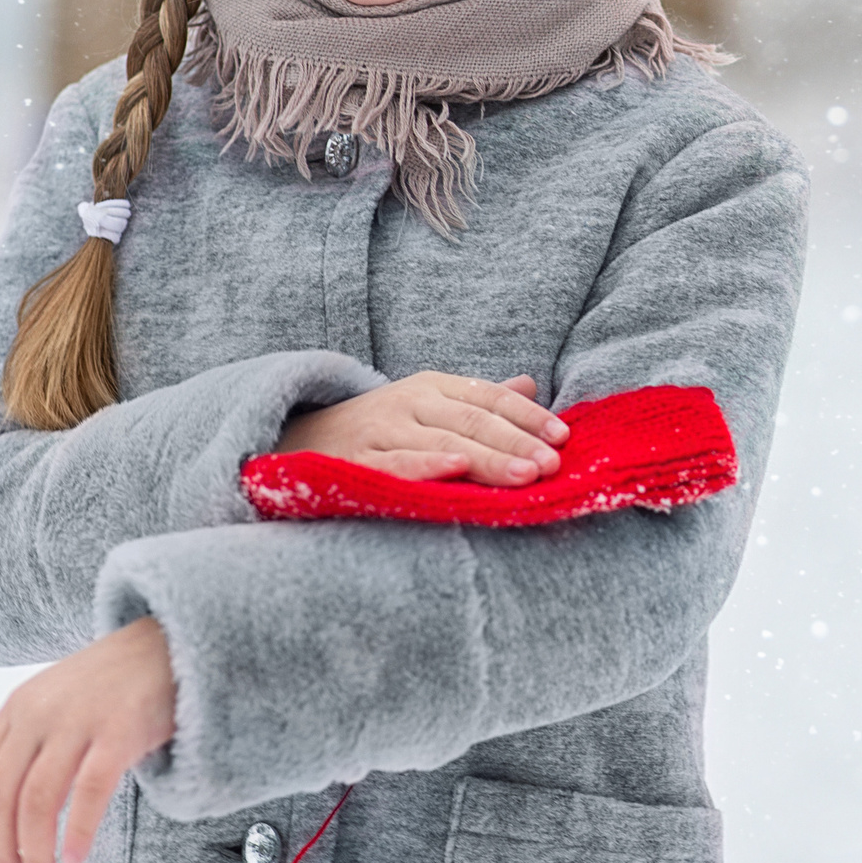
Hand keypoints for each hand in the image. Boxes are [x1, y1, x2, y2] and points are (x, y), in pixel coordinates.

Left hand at [0, 617, 175, 862]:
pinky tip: (76, 858)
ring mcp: (79, 720)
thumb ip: (30, 740)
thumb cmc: (117, 682)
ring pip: (39, 802)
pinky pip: (89, 794)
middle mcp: (39, 712)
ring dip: (36, 853)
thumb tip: (8, 811)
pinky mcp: (120, 730)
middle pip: (1, 796)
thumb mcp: (58, 699)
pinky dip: (78, 833)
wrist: (172, 642)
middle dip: (0, 850)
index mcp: (18, 706)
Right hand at [277, 372, 566, 485]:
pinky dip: (425, 467)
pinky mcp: (356, 459)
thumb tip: (531, 386)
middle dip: (517, 443)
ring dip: (487, 459)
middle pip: (474, 421)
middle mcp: (411, 401)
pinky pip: (396, 464)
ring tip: (524, 476)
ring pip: (443, 442)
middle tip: (552, 465)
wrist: (297, 438)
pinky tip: (454, 471)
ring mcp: (382, 429)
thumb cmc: (380, 427)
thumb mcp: (429, 405)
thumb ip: (478, 399)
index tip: (564, 437)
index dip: (528, 417)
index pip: (490, 397)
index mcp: (433, 386)